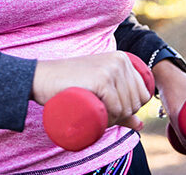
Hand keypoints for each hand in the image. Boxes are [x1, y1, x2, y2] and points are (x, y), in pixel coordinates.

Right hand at [32, 52, 152, 130]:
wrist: (42, 78)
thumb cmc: (69, 86)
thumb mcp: (100, 92)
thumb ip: (122, 106)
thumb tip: (140, 125)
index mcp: (123, 59)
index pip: (143, 94)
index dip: (129, 109)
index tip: (110, 110)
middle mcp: (120, 60)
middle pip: (136, 102)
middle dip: (122, 116)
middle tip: (100, 114)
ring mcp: (111, 68)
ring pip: (127, 107)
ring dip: (114, 120)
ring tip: (96, 115)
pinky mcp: (101, 79)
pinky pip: (117, 108)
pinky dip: (109, 119)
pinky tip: (97, 116)